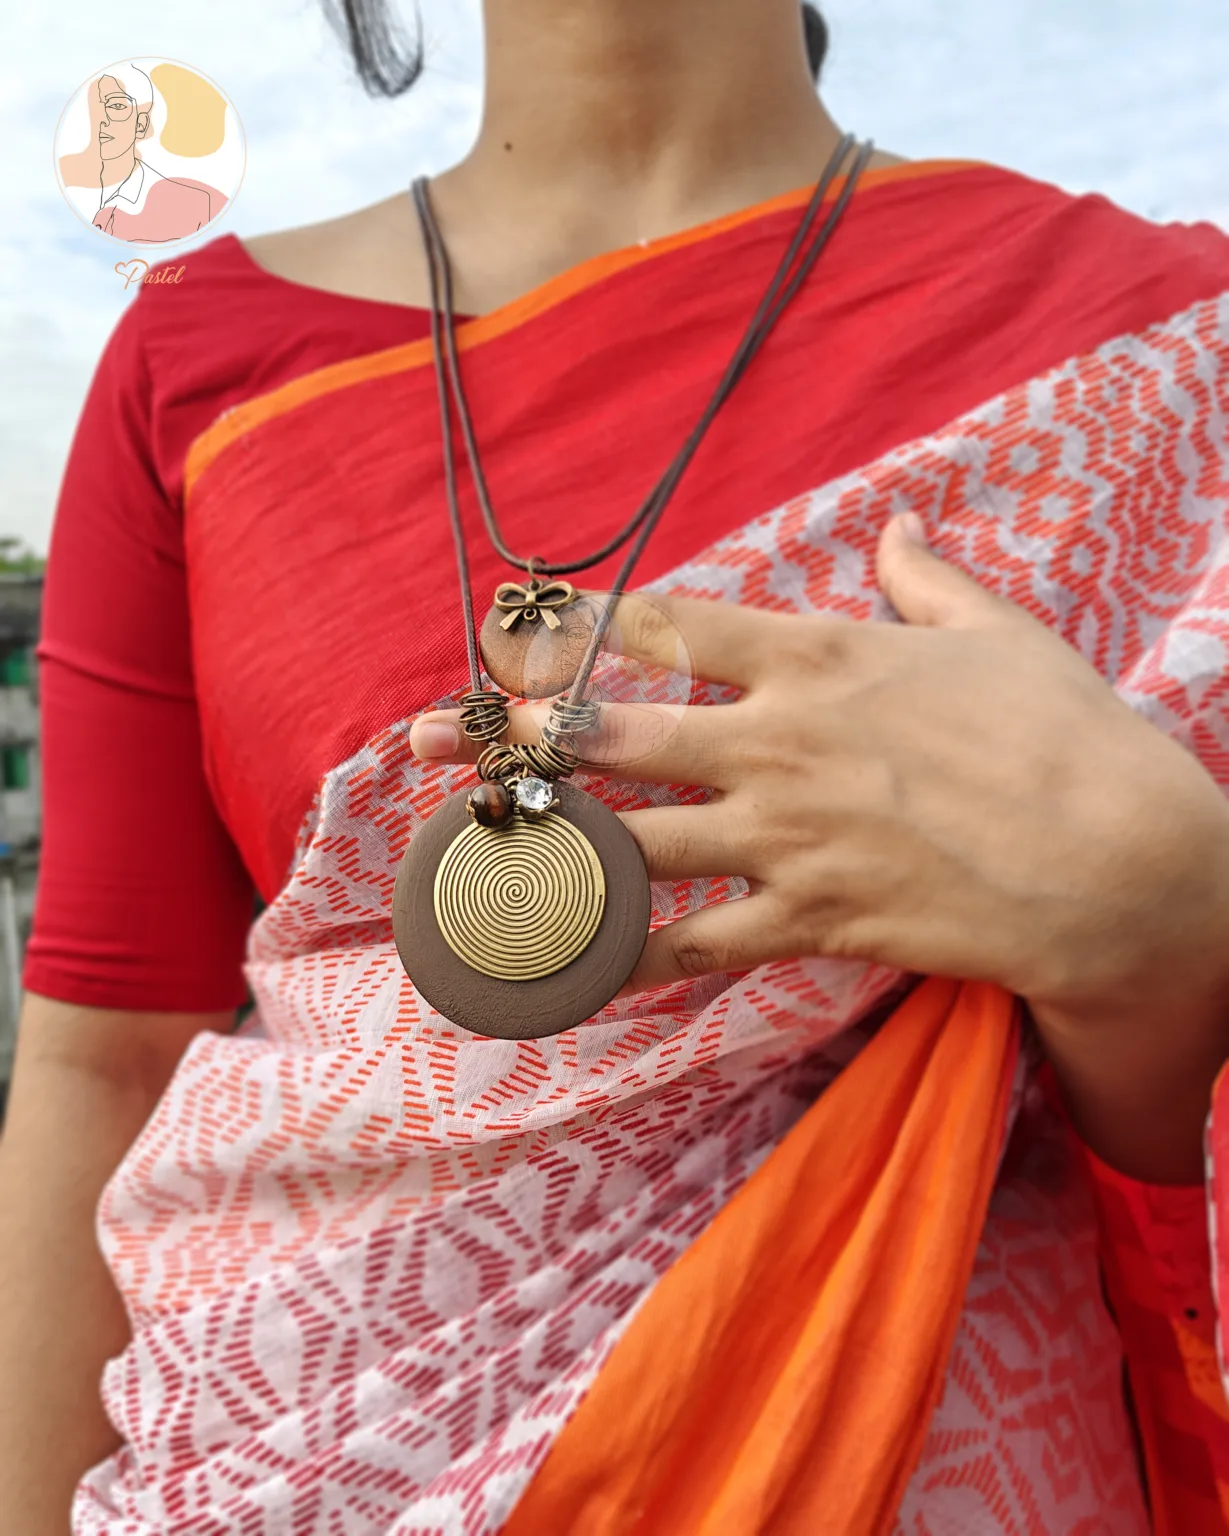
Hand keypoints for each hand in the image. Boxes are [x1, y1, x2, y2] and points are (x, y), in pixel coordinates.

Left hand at [412, 515, 1228, 1177]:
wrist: (1119, 863)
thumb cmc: (1066, 735)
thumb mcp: (1001, 632)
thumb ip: (930, 578)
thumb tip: (898, 531)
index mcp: (815, 657)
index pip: (668, 626)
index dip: (576, 624)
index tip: (511, 630)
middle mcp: (777, 743)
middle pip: (614, 733)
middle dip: (517, 735)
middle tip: (435, 742)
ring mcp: (784, 837)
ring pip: (631, 839)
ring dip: (545, 842)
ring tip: (471, 849)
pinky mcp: (808, 918)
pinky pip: (694, 944)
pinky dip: (628, 956)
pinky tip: (569, 963)